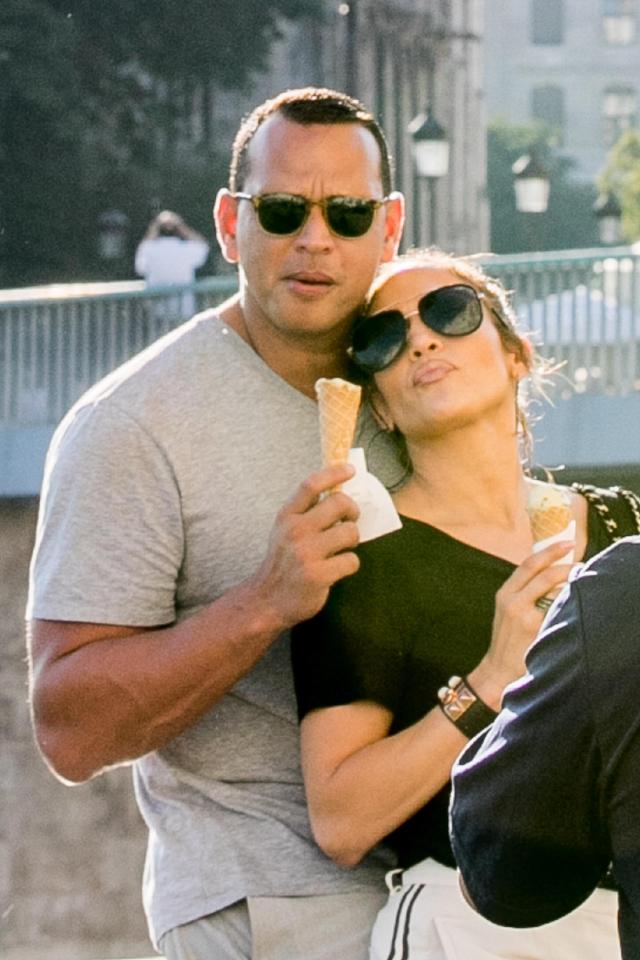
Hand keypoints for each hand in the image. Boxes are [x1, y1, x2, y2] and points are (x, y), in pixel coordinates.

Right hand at [251, 463, 360, 629]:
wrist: (267, 600)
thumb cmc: (283, 562)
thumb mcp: (284, 531)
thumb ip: (305, 513)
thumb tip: (338, 492)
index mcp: (287, 516)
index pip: (311, 485)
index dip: (334, 473)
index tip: (350, 470)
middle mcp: (296, 531)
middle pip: (339, 503)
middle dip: (352, 511)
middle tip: (350, 520)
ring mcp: (307, 553)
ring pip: (350, 532)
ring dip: (352, 540)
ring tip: (341, 548)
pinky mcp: (319, 575)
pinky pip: (352, 560)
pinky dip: (349, 564)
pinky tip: (337, 568)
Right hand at [470, 539, 574, 705]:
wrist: (497, 671)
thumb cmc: (507, 641)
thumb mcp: (506, 611)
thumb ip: (523, 593)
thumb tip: (552, 574)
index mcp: (505, 593)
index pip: (528, 564)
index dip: (549, 551)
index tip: (567, 543)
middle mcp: (512, 600)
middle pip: (543, 573)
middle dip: (566, 564)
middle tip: (582, 562)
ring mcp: (524, 614)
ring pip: (553, 588)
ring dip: (571, 583)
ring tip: (582, 582)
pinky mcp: (535, 628)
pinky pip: (556, 608)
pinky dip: (567, 603)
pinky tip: (575, 605)